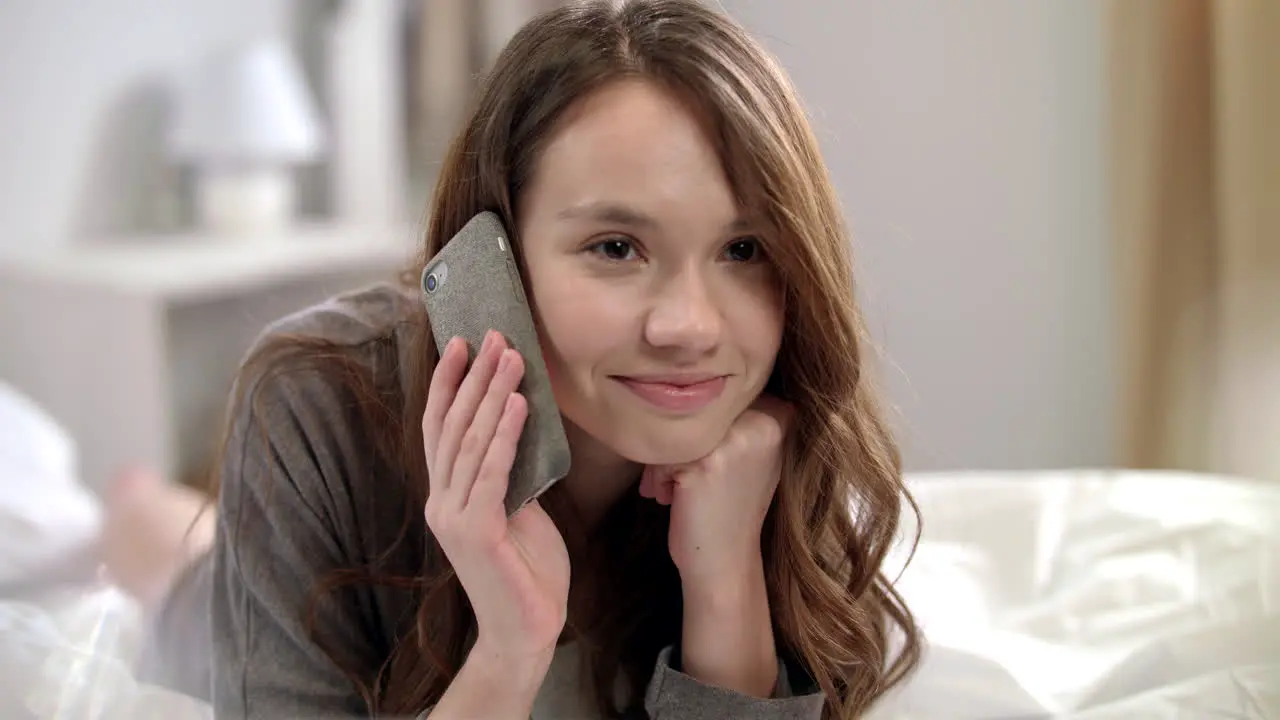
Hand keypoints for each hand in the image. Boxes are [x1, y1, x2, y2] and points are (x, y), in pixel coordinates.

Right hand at [422, 330, 569, 666]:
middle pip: (453, 425)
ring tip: (511, 356)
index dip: (448, 383)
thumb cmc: (527, 570)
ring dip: (493, 394)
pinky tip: (518, 404)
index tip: (460, 342)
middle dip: (474, 375)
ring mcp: (454, 516)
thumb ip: (509, 473)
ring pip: (471, 442)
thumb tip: (520, 427)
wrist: (525, 631)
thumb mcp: (518, 509)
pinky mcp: (476, 532)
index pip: (440, 427)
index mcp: (447, 494)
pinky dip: (505, 435)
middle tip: (493, 334)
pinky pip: (491, 472)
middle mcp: (441, 501)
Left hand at [639, 395, 792, 586]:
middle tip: (682, 474)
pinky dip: (658, 474)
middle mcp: (763, 422)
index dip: (703, 424)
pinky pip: (663, 449)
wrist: (725, 562)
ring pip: (678, 426)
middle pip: (697, 406)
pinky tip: (670, 496)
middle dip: (681, 439)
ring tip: (674, 487)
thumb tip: (695, 375)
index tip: (705, 458)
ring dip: (666, 457)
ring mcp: (736, 440)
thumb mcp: (751, 454)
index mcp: (780, 414)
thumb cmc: (729, 508)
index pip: (719, 392)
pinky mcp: (706, 461)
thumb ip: (739, 415)